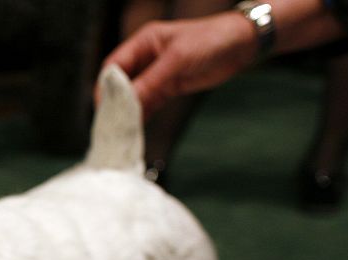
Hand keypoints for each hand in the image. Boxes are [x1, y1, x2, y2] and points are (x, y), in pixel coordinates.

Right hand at [100, 12, 257, 118]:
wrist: (242, 44)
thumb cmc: (212, 40)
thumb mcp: (177, 60)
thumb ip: (151, 82)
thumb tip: (126, 104)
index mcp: (143, 43)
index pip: (114, 66)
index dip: (106, 87)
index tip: (104, 108)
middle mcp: (146, 58)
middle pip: (120, 84)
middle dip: (114, 103)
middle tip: (111, 124)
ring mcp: (157, 74)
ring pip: (134, 96)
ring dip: (128, 112)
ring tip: (122, 131)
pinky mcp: (168, 88)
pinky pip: (149, 103)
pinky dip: (142, 116)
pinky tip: (137, 128)